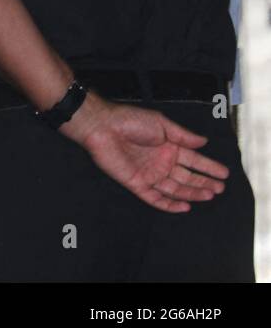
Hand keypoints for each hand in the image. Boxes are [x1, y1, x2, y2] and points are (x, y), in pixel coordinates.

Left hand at [62, 92, 228, 212]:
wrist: (103, 127)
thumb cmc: (131, 121)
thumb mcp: (162, 124)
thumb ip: (183, 136)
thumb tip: (204, 141)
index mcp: (168, 147)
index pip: (193, 160)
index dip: (209, 167)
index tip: (224, 174)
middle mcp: (161, 162)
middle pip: (186, 177)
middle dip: (203, 183)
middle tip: (220, 188)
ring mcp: (149, 174)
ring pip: (175, 188)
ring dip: (192, 193)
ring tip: (209, 195)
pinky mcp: (136, 183)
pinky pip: (155, 198)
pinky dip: (169, 204)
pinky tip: (185, 206)